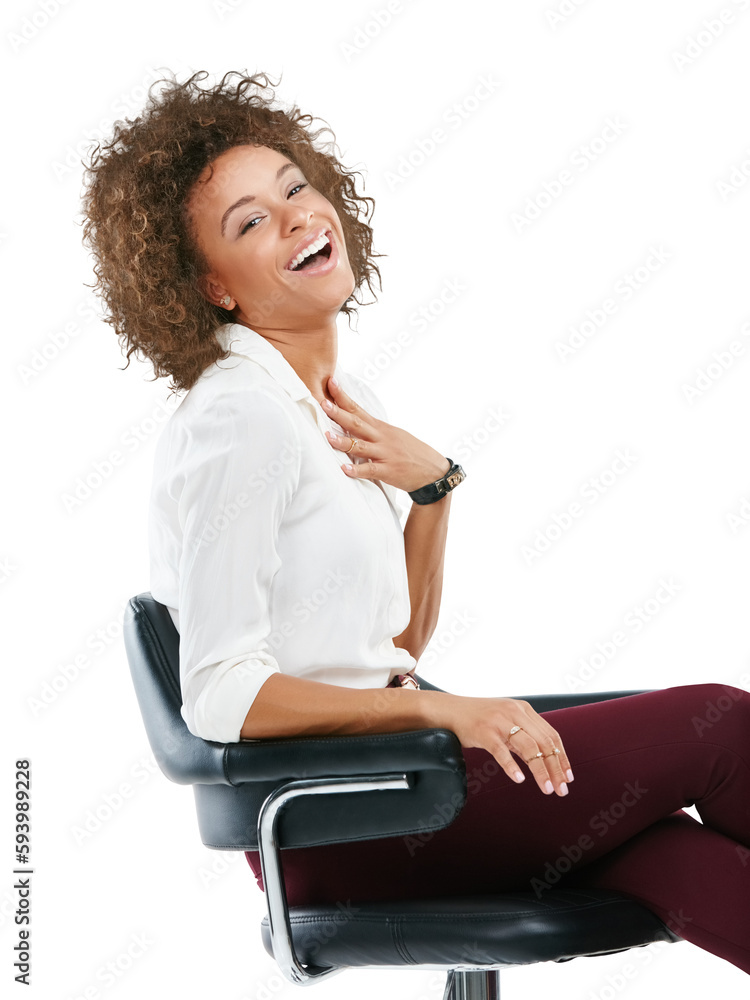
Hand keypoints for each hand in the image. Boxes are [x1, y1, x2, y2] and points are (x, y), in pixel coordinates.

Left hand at [322, 376, 449, 492]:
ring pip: (361, 446)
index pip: (358, 409)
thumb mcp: (392, 435)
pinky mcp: (388, 471)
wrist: (433, 471)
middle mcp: (381, 438)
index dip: (343, 397)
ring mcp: (385, 454)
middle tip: (323, 403)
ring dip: (343, 442)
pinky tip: (344, 469)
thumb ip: (372, 430)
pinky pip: (370, 470)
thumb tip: (351, 421)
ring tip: (328, 436)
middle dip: (339, 413)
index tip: (330, 383)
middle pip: (357, 423)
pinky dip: (357, 470)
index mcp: (380, 428)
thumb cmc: (410, 452)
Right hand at [437, 694, 573, 796]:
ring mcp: (499, 721)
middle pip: (544, 743)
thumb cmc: (479, 719)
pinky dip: (512, 766)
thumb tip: (545, 759)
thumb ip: (525, 736)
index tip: (568, 777)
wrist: (450, 710)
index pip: (551, 735)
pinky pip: (501, 751)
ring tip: (547, 788)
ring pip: (528, 747)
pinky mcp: (484, 731)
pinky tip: (518, 779)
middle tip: (561, 789)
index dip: (563, 757)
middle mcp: (515, 712)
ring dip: (540, 771)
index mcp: (524, 709)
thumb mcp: (507, 722)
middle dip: (556, 768)